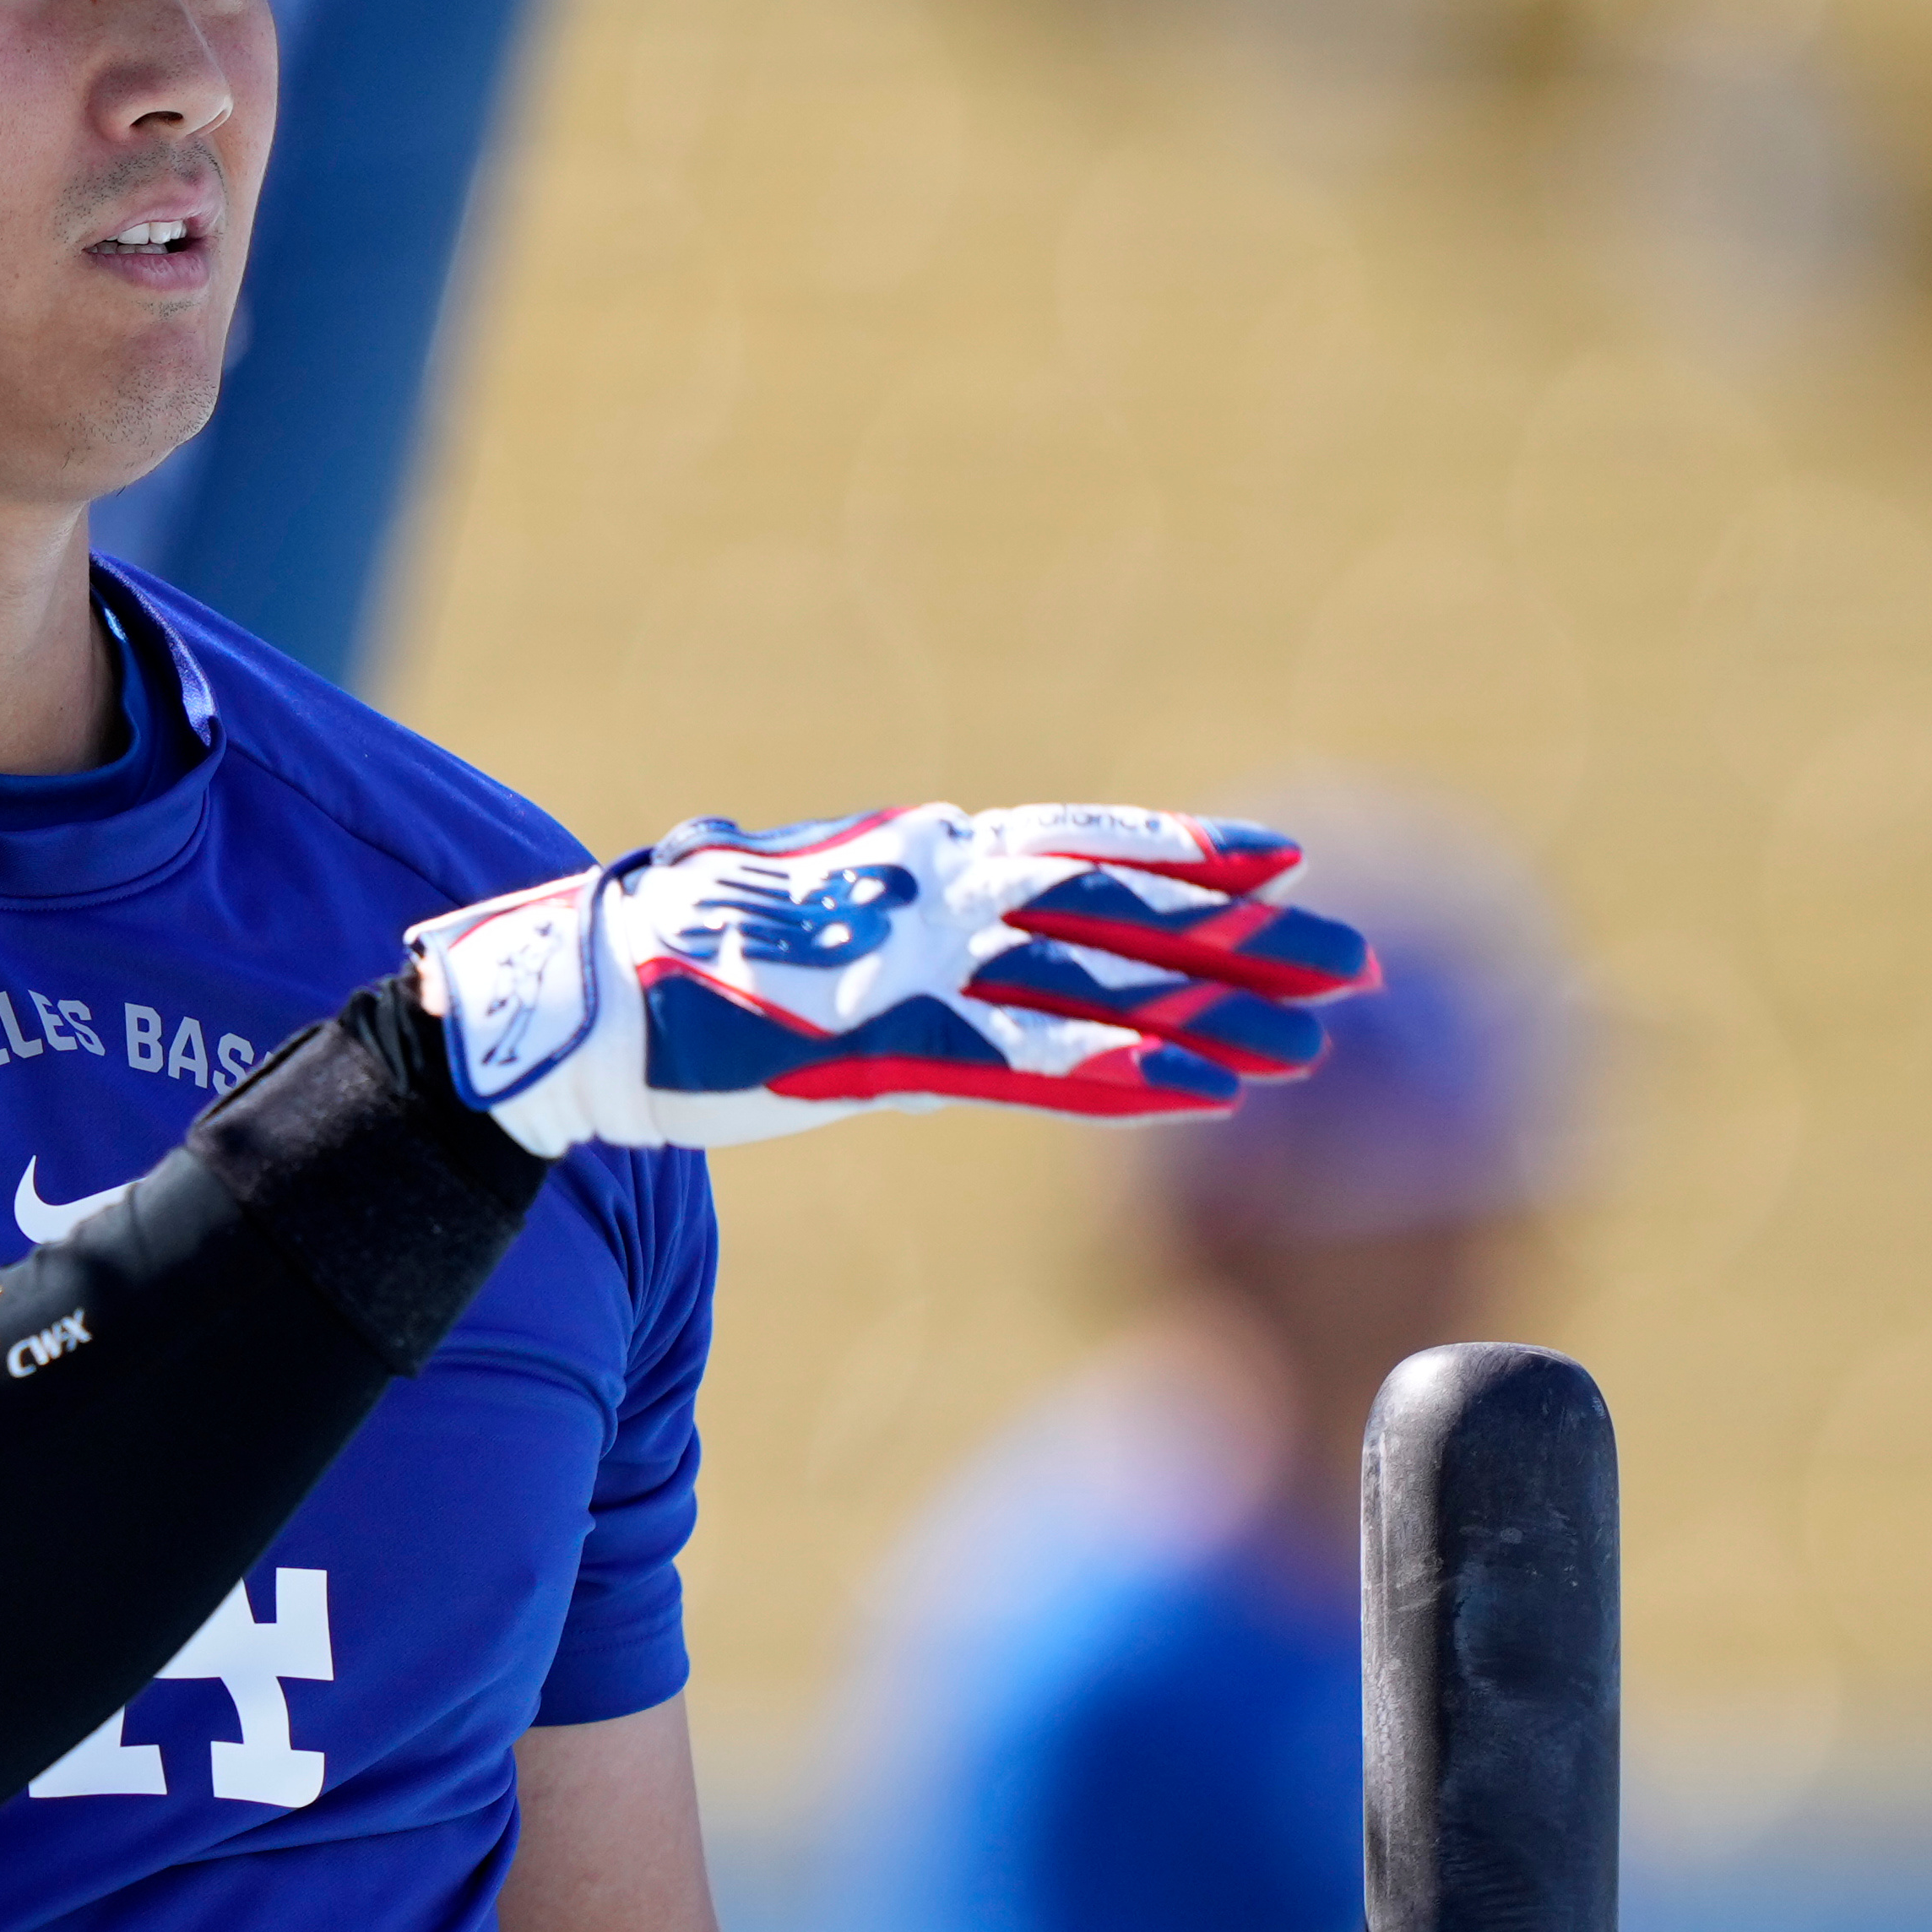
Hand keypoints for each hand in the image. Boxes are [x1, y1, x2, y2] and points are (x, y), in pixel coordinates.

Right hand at [404, 805, 1374, 1158]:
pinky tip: (1213, 1088)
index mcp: (912, 855)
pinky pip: (1038, 1061)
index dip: (1183, 852)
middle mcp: (933, 893)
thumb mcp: (790, 900)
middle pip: (1123, 907)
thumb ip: (867, 897)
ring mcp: (915, 966)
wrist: (579, 993)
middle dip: (1243, 937)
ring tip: (1318, 1036)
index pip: (1077, 844)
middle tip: (1352, 962)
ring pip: (1103, 983)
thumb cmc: (667, 953)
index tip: (1279, 863)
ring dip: (1218, 1011)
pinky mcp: (888, 1045)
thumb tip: (901, 888)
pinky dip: (1133, 1070)